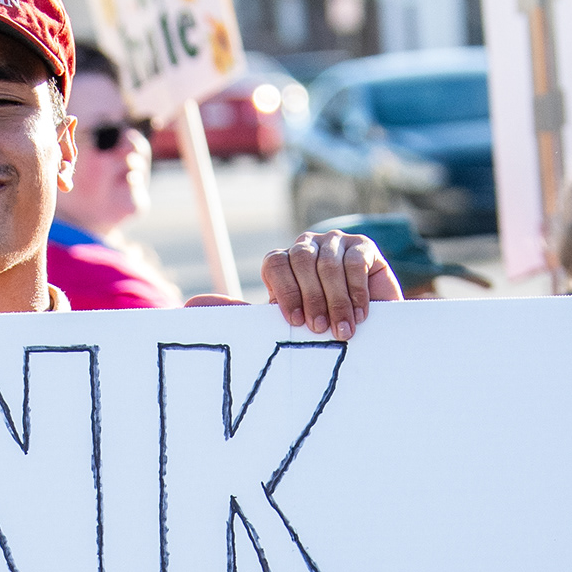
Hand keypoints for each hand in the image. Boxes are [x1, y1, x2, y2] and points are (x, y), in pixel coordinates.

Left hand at [261, 231, 402, 338]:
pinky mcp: (362, 245)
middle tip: (320, 329)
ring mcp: (334, 242)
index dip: (285, 292)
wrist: (366, 327)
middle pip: (302, 261)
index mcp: (284, 262)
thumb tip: (205, 305)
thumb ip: (259, 315)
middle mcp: (307, 246)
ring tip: (342, 330)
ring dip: (336, 301)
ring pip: (328, 264)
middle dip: (312, 299)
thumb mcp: (290, 324)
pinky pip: (354, 263)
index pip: (275, 264)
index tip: (296, 322)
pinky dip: (356, 292)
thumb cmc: (323, 326)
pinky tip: (359, 314)